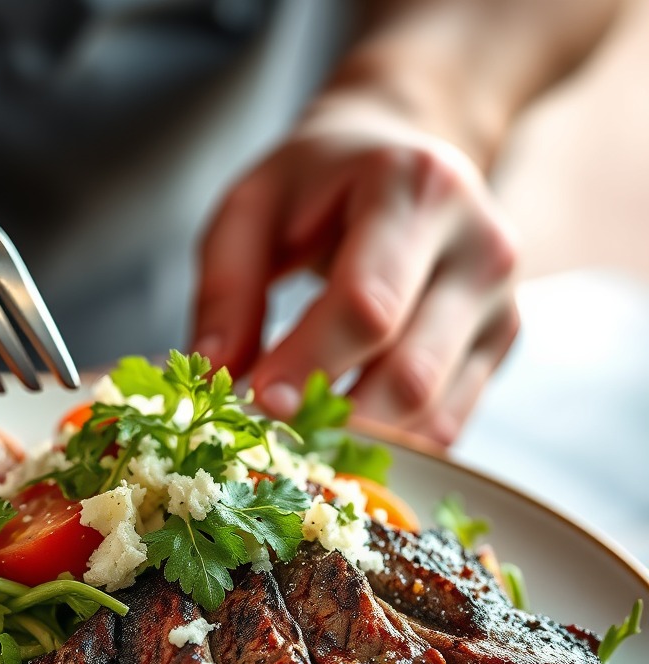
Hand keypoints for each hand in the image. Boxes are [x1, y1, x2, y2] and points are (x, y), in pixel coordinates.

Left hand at [190, 94, 519, 445]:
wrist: (405, 160)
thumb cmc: (317, 185)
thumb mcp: (251, 208)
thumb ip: (225, 287)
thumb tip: (216, 374)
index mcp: (417, 190)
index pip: (367, 304)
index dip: (309, 364)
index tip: (257, 404)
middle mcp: (480, 246)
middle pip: (409, 373)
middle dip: (333, 422)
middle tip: (272, 441)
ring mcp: (501, 302)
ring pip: (432, 412)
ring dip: (359, 447)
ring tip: (298, 445)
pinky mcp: (501, 345)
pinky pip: (447, 423)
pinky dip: (390, 447)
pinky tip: (340, 443)